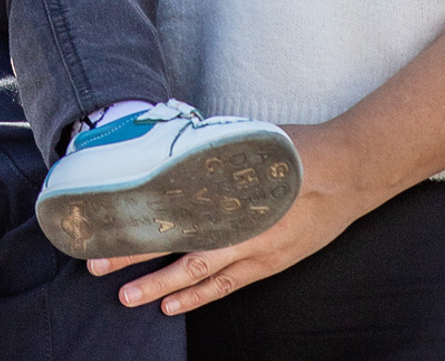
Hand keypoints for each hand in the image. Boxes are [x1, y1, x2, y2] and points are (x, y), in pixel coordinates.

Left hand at [89, 122, 381, 313]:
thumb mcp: (245, 139)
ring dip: (159, 286)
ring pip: (198, 276)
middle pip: (174, 248)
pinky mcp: (270, 263)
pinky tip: (173, 305)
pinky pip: (227, 284)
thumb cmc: (294, 150)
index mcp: (226, 195)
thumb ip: (208, 150)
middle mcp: (236, 229)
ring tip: (126, 297)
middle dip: (133, 258)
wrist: (348, 173)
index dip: (134, 223)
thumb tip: (171, 144)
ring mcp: (254, 251)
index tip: (101, 227)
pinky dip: (198, 296)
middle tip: (95, 265)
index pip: (168, 213)